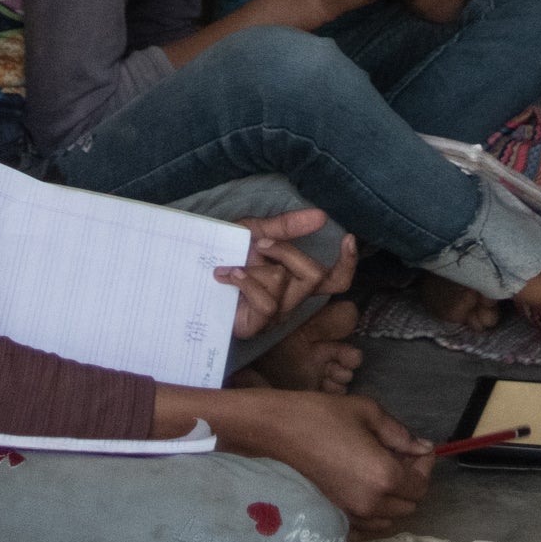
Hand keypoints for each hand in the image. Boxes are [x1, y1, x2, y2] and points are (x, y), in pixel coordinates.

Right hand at [209, 390, 433, 531]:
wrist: (278, 432)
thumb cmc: (322, 415)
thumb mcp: (368, 412)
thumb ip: (400, 434)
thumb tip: (422, 448)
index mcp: (384, 476)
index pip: (421, 485)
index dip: (424, 467)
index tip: (418, 449)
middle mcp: (372, 503)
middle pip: (409, 505)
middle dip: (412, 482)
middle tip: (400, 457)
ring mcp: (352, 515)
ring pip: (389, 520)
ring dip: (394, 499)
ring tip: (382, 472)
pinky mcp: (335, 518)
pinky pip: (366, 528)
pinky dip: (374, 514)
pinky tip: (365, 492)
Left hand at [214, 208, 352, 340]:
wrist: (192, 267)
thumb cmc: (227, 252)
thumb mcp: (256, 230)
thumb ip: (287, 226)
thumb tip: (322, 216)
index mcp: (297, 277)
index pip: (336, 280)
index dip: (348, 263)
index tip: (348, 237)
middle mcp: (292, 298)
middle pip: (314, 276)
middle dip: (286, 252)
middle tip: (260, 244)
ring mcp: (276, 315)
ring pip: (285, 284)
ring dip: (256, 269)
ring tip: (233, 265)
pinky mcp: (256, 326)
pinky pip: (267, 303)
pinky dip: (247, 283)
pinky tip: (228, 276)